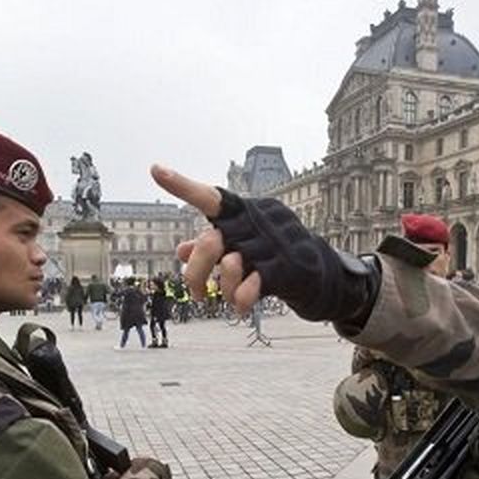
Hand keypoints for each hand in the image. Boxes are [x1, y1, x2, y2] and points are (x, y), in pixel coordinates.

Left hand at [151, 164, 377, 322]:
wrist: (324, 277)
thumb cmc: (278, 258)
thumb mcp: (246, 249)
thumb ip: (215, 247)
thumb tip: (181, 250)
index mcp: (249, 211)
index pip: (214, 197)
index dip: (183, 186)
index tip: (155, 170)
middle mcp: (260, 221)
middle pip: (212, 241)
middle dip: (197, 271)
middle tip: (197, 293)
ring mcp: (275, 244)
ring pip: (231, 264)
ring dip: (223, 287)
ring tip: (225, 300)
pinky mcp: (287, 270)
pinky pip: (252, 285)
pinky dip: (241, 299)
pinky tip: (239, 308)